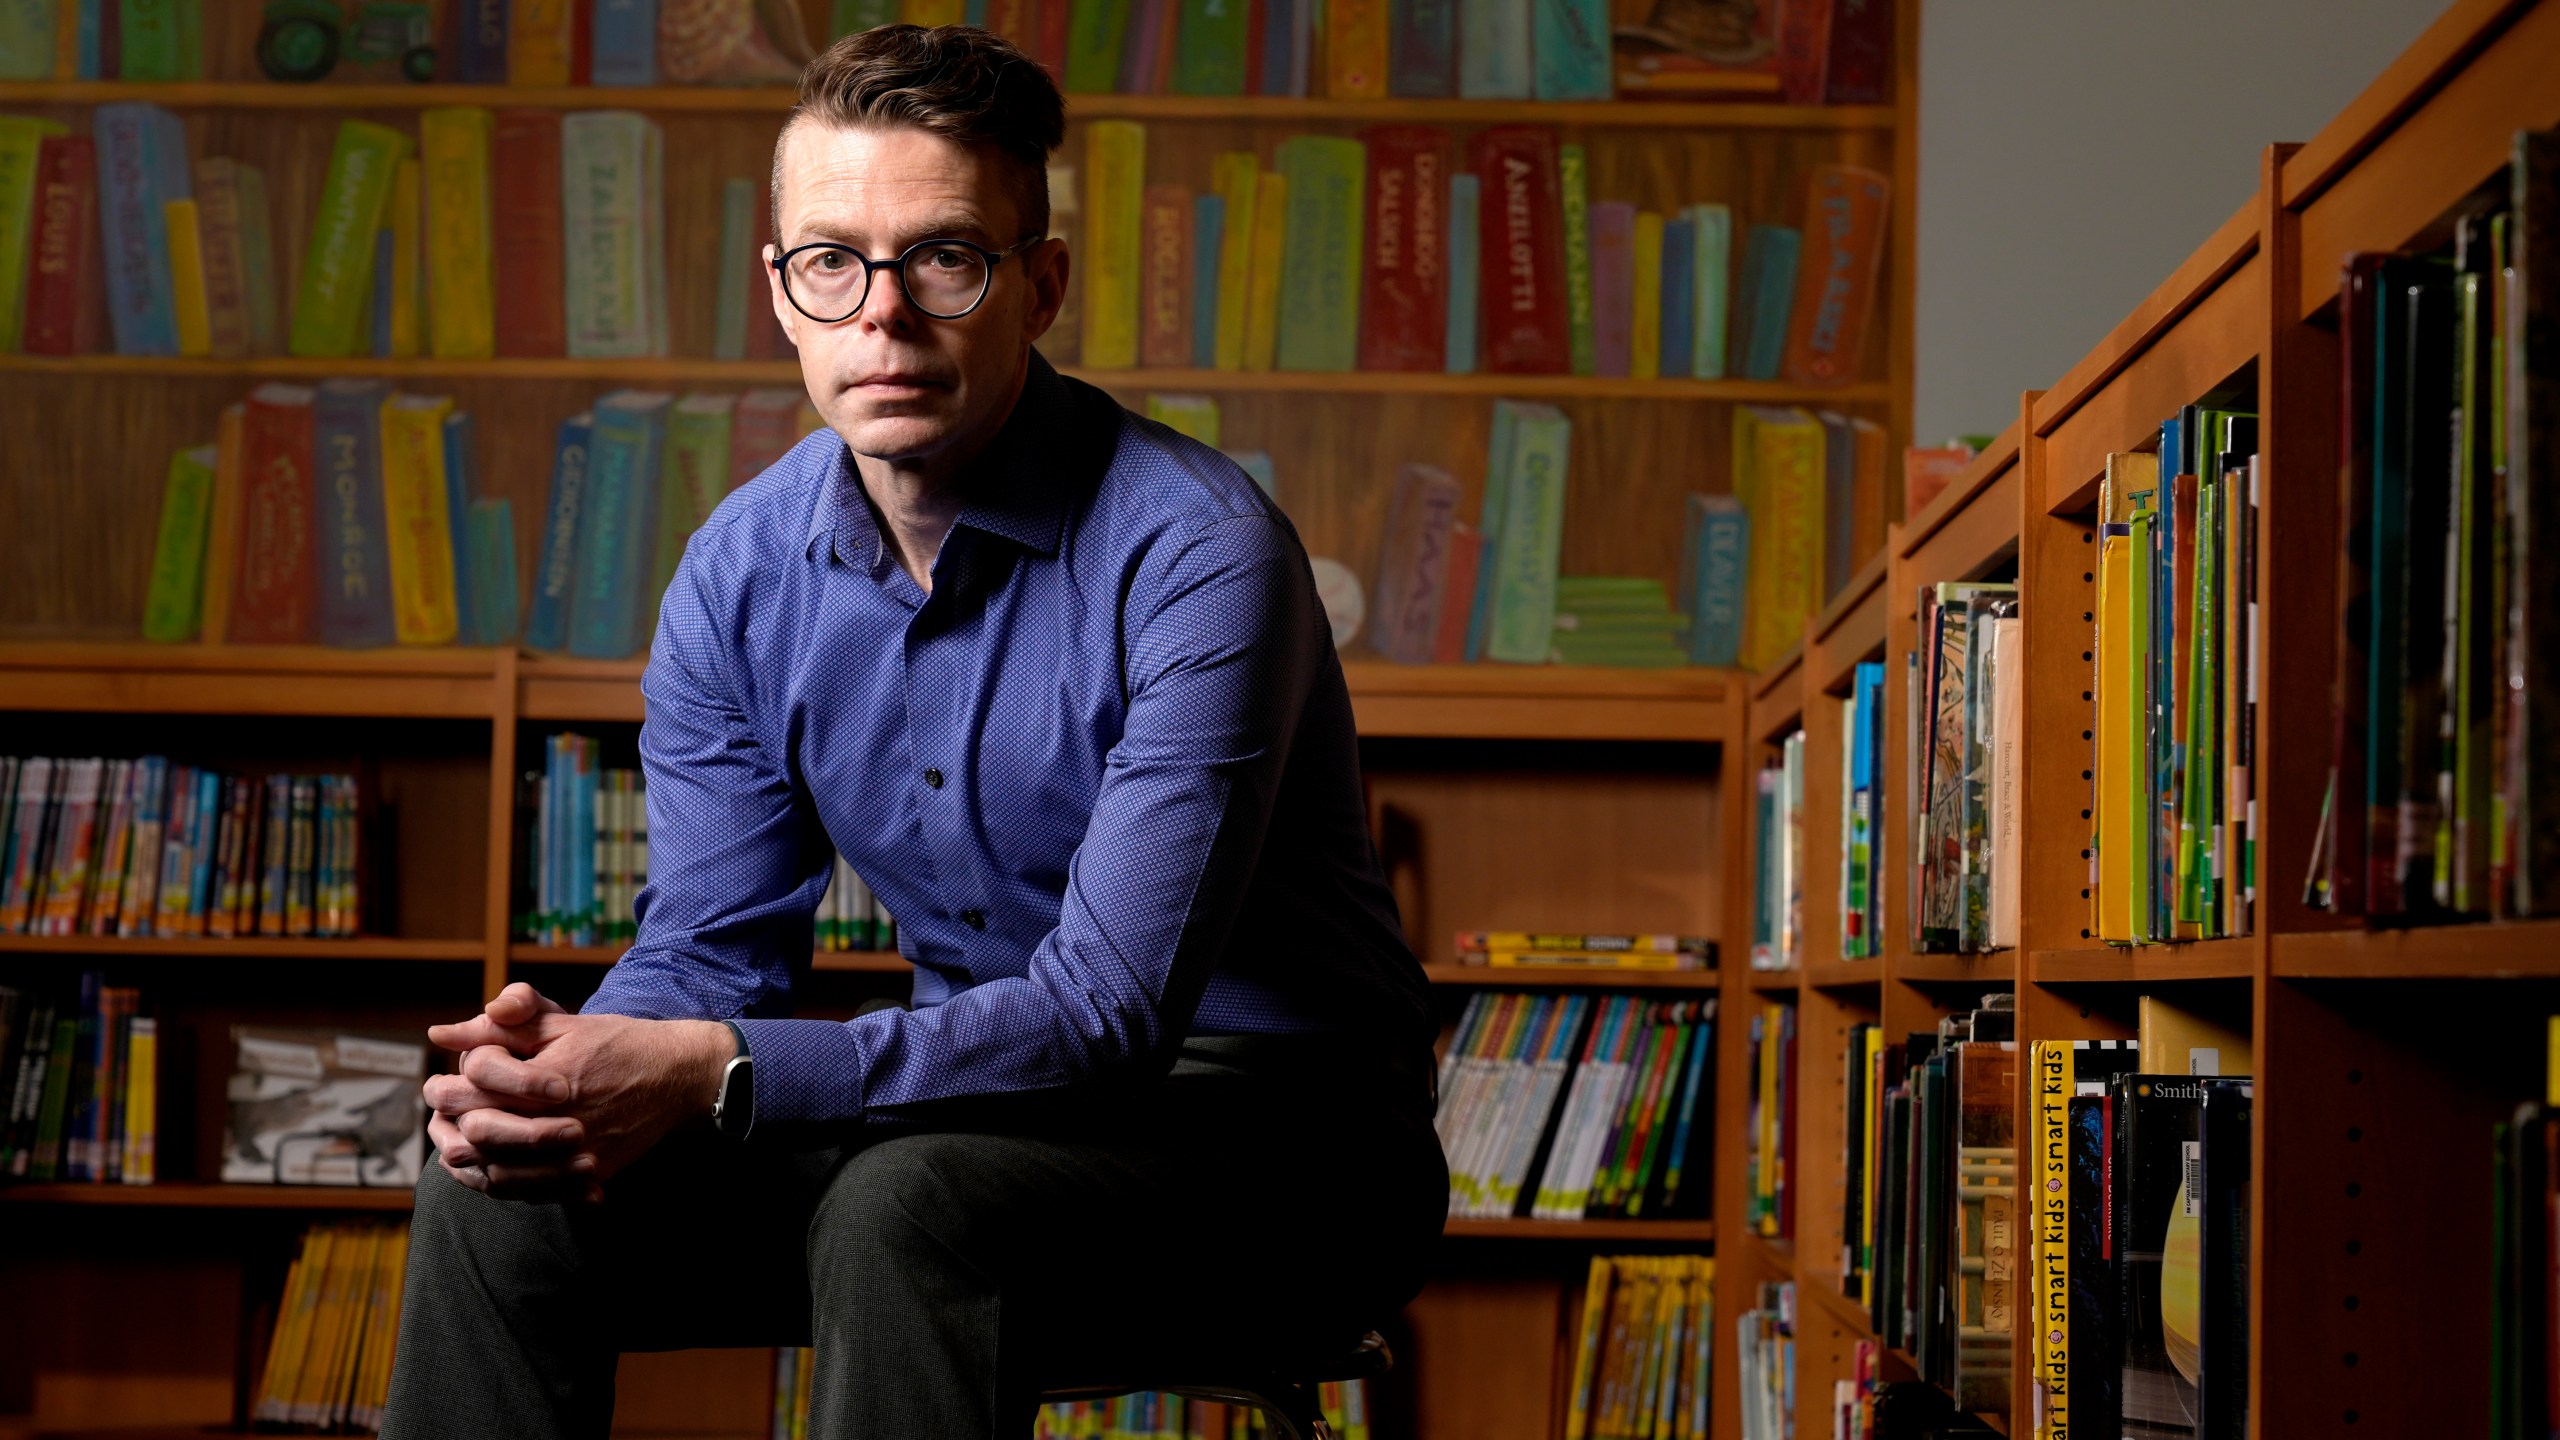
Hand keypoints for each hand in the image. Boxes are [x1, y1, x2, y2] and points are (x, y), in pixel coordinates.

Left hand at [422, 983, 733, 1203]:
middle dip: (454, 1125)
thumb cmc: (617, 1042)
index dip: (449, 1085)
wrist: (676, 1074)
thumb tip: (441, 1034)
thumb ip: (501, 1027)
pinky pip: (536, 1192)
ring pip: (502, 1171)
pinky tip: (496, 1170)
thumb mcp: (560, 1023)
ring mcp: (578, 1150)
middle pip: (482, 1131)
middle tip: (447, 1119)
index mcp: (548, 1073)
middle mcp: (561, 1116)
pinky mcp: (592, 1172)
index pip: (474, 1084)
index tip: (443, 1086)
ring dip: (474, 1159)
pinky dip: (506, 1185)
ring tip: (464, 1146)